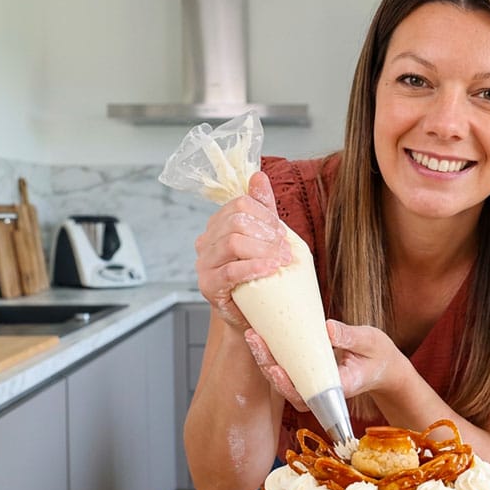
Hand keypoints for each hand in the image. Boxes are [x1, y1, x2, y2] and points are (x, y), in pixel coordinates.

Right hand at [195, 172, 290, 328]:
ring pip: (233, 243)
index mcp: (218, 225)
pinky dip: (253, 267)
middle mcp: (207, 241)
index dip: (264, 214)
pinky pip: (230, 271)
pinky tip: (270, 269)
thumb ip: (261, 208)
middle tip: (285, 248)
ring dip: (264, 250)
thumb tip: (258, 176)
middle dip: (266, 233)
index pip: (239, 204)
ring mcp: (204, 263)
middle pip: (236, 221)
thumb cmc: (256, 275)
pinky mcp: (208, 285)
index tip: (281, 231)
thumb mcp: (263, 239)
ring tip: (282, 260)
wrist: (249, 314)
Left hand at [243, 320, 407, 410]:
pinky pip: (288, 369)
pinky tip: (262, 335)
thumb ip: (350, 337)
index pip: (308, 394)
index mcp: (340, 388)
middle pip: (288, 388)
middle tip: (254, 339)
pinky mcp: (309, 376)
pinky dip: (274, 354)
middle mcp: (323, 392)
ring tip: (252, 334)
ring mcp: (314, 386)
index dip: (288, 384)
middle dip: (268, 365)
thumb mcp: (370, 342)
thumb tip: (327, 328)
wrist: (382, 367)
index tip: (275, 368)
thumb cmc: (379, 356)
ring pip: (284, 380)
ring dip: (266, 359)